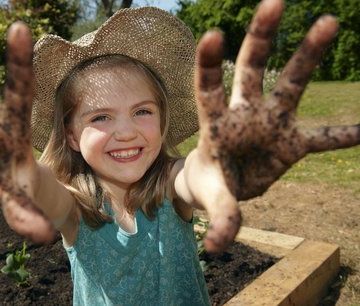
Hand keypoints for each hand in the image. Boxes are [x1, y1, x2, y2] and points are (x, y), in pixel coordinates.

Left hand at [186, 0, 358, 252]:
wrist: (219, 186)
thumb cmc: (207, 181)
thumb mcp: (211, 196)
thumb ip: (219, 216)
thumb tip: (216, 247)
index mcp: (216, 123)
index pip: (208, 87)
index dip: (210, 63)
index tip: (214, 35)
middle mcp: (245, 114)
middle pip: (251, 68)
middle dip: (261, 36)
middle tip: (274, 1)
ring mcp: (270, 123)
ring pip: (290, 83)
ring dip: (308, 55)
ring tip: (328, 21)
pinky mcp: (291, 143)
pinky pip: (324, 137)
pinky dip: (346, 134)